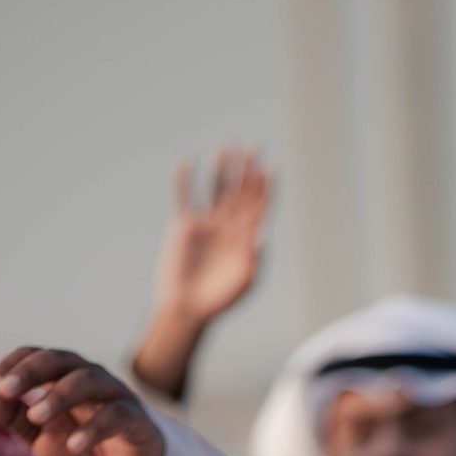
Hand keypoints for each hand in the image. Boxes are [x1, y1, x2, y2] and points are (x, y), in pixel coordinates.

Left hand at [0, 349, 163, 455]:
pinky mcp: (136, 420)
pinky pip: (116, 416)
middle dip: (29, 372)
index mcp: (62, 374)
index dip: (11, 366)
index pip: (33, 355)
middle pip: (58, 359)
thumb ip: (10, 417)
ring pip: (87, 381)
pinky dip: (94, 429)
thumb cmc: (81, 447)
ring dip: (58, 396)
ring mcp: (115, 395)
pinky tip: (74, 446)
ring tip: (37, 417)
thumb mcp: (38, 437)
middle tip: (4, 390)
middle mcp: (88, 375)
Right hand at [155, 148, 271, 330]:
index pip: (258, 208)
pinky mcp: (185, 226)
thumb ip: (254, 258)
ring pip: (215, 190)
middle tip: (252, 148)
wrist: (190, 308)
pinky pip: (185, 198)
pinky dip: (184, 182)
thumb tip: (263, 233)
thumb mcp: (243, 281)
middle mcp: (228, 227)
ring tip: (224, 148)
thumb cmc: (220, 299)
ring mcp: (207, 225)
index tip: (270, 169)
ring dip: (220, 170)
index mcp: (245, 239)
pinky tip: (186, 163)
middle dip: (246, 171)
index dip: (265, 189)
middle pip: (239, 193)